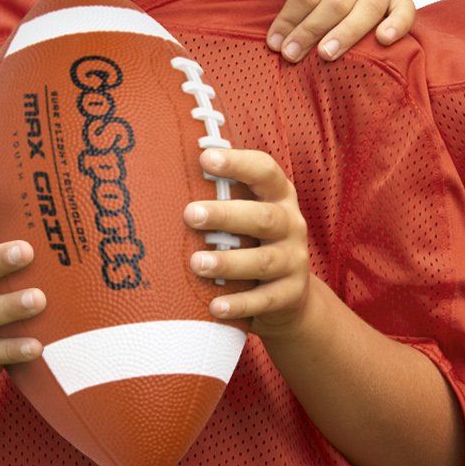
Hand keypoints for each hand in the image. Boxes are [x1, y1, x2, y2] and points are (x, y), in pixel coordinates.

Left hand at [185, 147, 312, 338]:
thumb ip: (225, 195)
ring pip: (263, 260)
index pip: (264, 171)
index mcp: (279, 195)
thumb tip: (170, 171)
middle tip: (190, 214)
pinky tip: (214, 307)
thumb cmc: (254, 241)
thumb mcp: (248, 213)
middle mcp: (292, 224)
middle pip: (263, 216)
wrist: (290, 294)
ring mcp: (294, 260)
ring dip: (228, 262)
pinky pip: (265, 300)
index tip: (205, 159)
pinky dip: (239, 304)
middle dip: (226, 215)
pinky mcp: (291, 294)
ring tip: (196, 263)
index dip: (238, 163)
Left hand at [262, 0, 415, 62]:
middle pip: (335, 3)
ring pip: (366, 10)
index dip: (290, 17)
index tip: (274, 42)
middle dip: (311, 31)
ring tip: (325, 55)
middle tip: (291, 55)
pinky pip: (405, 10)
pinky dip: (397, 25)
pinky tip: (383, 39)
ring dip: (345, 35)